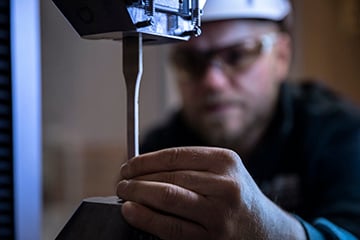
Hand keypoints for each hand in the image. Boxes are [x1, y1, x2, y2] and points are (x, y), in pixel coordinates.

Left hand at [116, 147, 305, 239]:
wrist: (266, 231)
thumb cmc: (237, 197)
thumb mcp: (224, 171)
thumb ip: (191, 165)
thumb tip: (143, 166)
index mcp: (225, 161)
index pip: (175, 156)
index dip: (145, 160)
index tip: (129, 165)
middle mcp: (225, 186)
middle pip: (168, 177)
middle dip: (137, 178)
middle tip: (122, 180)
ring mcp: (218, 215)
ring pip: (166, 198)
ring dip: (137, 194)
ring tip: (124, 193)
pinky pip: (169, 227)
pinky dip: (144, 217)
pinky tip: (131, 211)